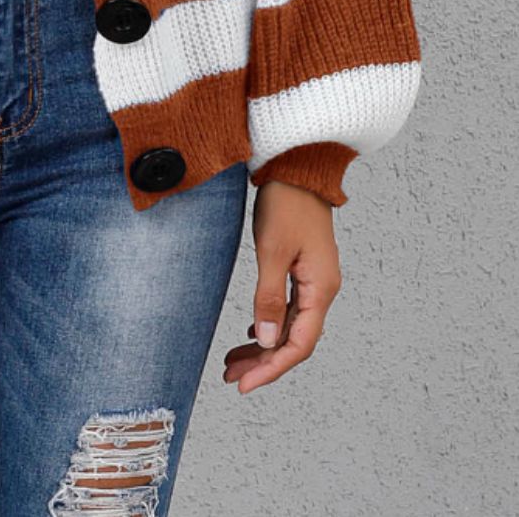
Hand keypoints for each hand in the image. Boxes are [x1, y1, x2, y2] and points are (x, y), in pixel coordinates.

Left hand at [222, 179, 341, 393]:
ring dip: (264, 344)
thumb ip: (268, 297)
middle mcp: (322, 289)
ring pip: (290, 324)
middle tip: (231, 377)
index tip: (245, 385)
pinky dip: (269, 322)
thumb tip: (267, 341)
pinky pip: (289, 307)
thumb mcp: (271, 251)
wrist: (297, 167)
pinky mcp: (304, 268)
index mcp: (320, 289)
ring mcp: (314, 279)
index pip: (298, 344)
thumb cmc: (286, 203)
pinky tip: (252, 329)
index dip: (271, 368)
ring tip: (234, 360)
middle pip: (294, 339)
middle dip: (263, 362)